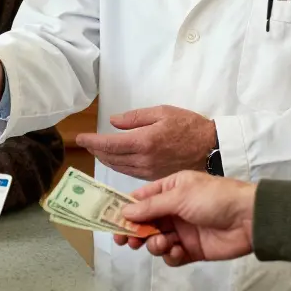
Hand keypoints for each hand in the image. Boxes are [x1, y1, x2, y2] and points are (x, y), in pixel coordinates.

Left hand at [76, 105, 217, 180]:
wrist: (211, 149)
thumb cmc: (189, 126)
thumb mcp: (162, 112)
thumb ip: (135, 118)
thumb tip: (113, 122)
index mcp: (144, 142)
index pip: (109, 144)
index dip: (92, 141)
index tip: (79, 137)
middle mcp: (143, 160)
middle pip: (110, 158)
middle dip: (95, 150)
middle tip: (86, 142)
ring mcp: (148, 171)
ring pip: (118, 167)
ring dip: (104, 159)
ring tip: (96, 150)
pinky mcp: (154, 177)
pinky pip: (129, 173)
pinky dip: (117, 165)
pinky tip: (114, 160)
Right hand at [110, 170, 255, 266]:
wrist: (249, 219)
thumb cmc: (218, 197)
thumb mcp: (180, 195)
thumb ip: (151, 206)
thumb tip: (126, 211)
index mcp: (170, 189)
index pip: (140, 200)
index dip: (125, 210)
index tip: (110, 220)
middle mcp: (174, 209)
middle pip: (144, 223)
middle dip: (134, 231)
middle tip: (125, 239)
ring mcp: (183, 230)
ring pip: (155, 240)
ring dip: (154, 243)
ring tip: (162, 242)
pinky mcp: (192, 249)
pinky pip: (172, 256)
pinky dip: (171, 255)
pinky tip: (178, 251)